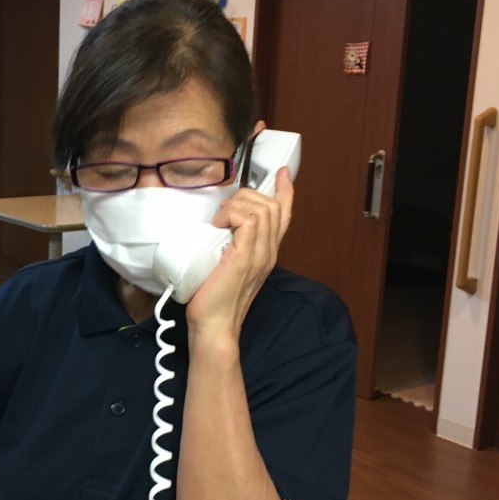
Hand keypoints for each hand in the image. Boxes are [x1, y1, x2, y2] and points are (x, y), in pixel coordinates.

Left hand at [185, 166, 293, 340]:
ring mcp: (260, 255)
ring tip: (220, 219)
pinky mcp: (245, 258)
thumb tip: (213, 228)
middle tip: (225, 209)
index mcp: (266, 253)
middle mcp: (268, 252)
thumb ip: (228, 246)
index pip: (284, 215)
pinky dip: (231, 214)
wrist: (214, 326)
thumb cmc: (213, 301)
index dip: (285, 191)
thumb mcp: (223, 265)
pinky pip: (249, 221)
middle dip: (247, 195)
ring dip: (237, 204)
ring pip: (262, 209)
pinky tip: (218, 224)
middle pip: (273, 206)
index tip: (282, 173)